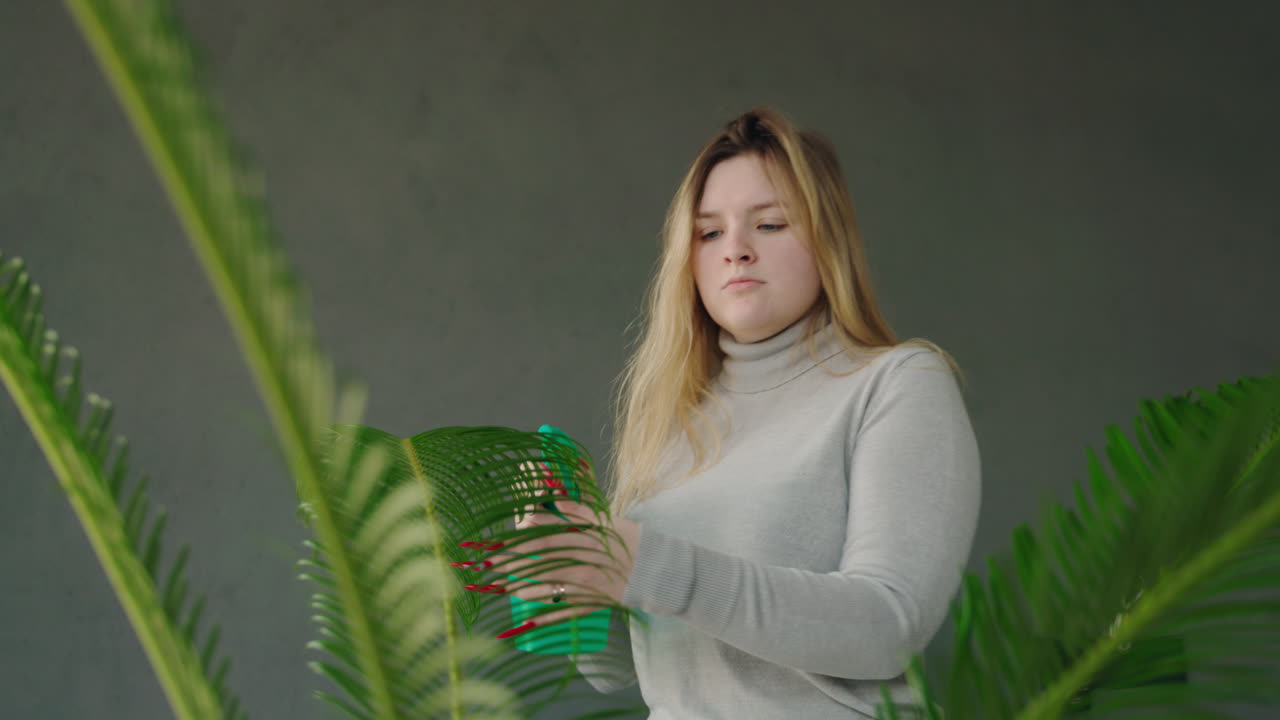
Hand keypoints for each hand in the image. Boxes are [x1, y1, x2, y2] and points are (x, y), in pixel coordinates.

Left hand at [456, 460, 641, 638]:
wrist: (650, 566)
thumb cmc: (621, 538)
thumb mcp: (599, 517)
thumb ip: (572, 507)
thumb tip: (549, 493)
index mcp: (579, 536)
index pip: (539, 537)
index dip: (513, 541)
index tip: (490, 546)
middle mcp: (578, 561)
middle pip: (536, 562)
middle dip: (507, 565)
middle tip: (483, 569)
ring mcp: (583, 585)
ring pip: (544, 588)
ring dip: (519, 589)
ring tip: (498, 588)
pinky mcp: (589, 603)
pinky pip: (561, 612)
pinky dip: (541, 619)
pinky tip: (523, 622)